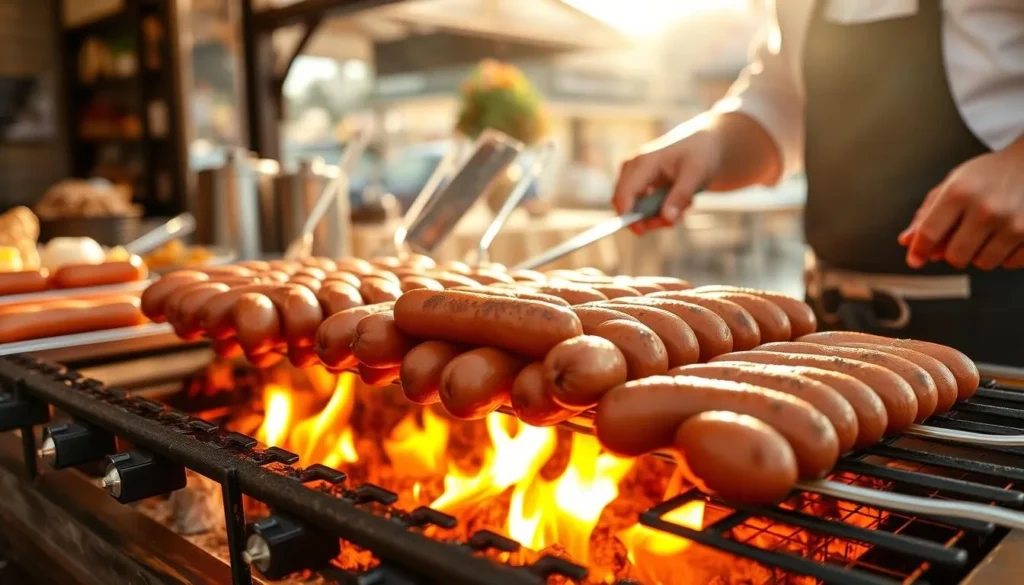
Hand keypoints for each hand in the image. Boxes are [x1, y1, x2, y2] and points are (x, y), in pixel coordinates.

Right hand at [612, 128, 722, 234]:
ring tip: (684, 206)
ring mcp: (634, 177)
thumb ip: (680, 196)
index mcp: (643, 161)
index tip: (641, 232)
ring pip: (634, 210)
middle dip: (648, 219)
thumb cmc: (701, 155)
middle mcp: (632, 168)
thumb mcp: (697, 174)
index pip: (625, 193)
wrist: (704, 146)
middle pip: (623, 204)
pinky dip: (660, 212)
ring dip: (658, 217)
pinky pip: (642, 209)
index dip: (628, 215)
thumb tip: (666, 218)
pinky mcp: (639, 185)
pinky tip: (680, 203)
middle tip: (674, 221)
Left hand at [899, 142, 1023, 269]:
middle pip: (955, 257)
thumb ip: (927, 213)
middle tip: (961, 239)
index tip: (915, 259)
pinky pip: (1010, 263)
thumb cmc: (990, 173)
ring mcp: (1013, 223)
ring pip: (983, 263)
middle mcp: (986, 208)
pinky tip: (1006, 235)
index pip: (929, 233)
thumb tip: (907, 241)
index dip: (918, 250)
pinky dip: (1005, 255)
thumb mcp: (954, 184)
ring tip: (987, 233)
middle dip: (953, 253)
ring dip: (979, 254)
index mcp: (959, 192)